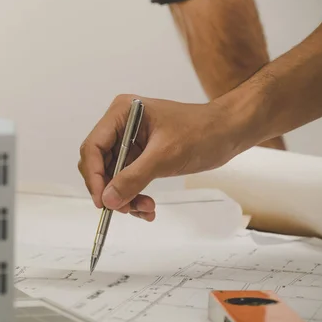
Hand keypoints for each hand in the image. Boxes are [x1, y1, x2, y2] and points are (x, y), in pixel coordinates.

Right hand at [78, 94, 242, 220]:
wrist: (229, 132)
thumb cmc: (202, 132)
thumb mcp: (165, 157)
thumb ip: (133, 178)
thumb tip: (108, 199)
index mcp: (122, 113)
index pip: (93, 147)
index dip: (94, 176)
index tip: (102, 200)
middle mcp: (121, 125)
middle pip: (99, 164)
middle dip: (111, 189)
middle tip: (124, 208)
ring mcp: (129, 140)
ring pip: (112, 177)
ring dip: (124, 197)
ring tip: (144, 209)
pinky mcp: (140, 154)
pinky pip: (127, 180)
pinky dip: (134, 196)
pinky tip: (147, 207)